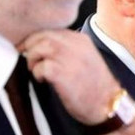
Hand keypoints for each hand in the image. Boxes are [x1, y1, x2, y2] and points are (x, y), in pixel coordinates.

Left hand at [20, 30, 134, 134]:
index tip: (29, 48)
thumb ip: (71, 49)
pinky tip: (44, 81)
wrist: (108, 104)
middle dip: (30, 47)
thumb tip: (44, 47)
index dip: (36, 39)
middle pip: (42, 36)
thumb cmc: (96, 86)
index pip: (52, 30)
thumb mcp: (87, 59)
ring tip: (36, 71)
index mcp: (82, 40)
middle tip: (27, 59)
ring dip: (33, 59)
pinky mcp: (62, 73)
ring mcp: (69, 58)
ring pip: (39, 48)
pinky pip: (40, 66)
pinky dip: (37, 73)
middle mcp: (76, 45)